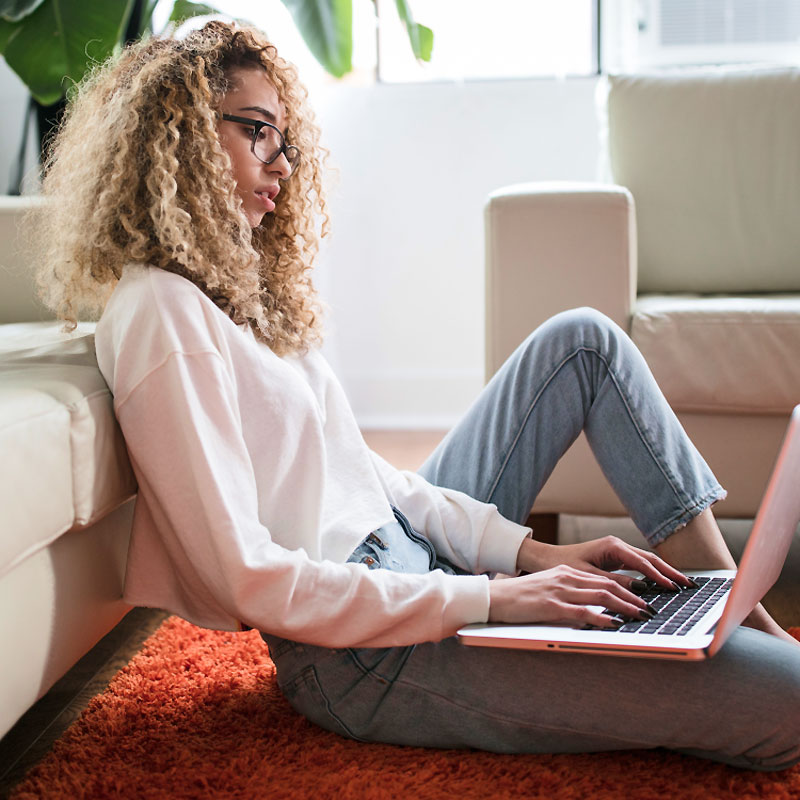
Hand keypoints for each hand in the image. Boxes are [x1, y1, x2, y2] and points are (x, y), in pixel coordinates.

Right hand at [488, 564, 654, 628]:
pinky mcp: (551, 606)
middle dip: (633, 598)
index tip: (643, 599)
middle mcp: (566, 578)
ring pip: (600, 596)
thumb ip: (569, 593)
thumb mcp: (548, 588)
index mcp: (566, 573)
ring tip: (641, 616)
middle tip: (651, 609)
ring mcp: (559, 591)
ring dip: (625, 607)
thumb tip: (593, 607)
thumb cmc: (520, 597)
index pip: (603, 579)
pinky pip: (582, 612)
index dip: (627, 589)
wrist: (494, 597)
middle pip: (607, 586)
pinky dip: (602, 618)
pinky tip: (615, 624)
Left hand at [517, 535, 693, 593]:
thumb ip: (614, 583)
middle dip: (670, 572)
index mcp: (612, 546)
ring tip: (682, 584)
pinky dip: (652, 574)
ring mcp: (617, 550)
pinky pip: (639, 566)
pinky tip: (662, 583)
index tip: (674, 588)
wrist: (547, 558)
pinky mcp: (615, 558)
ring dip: (664, 572)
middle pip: (650, 559)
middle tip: (688, 585)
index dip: (659, 576)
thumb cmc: (563, 565)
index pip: (642, 562)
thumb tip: (640, 591)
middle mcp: (617, 545)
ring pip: (646, 561)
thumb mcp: (589, 576)